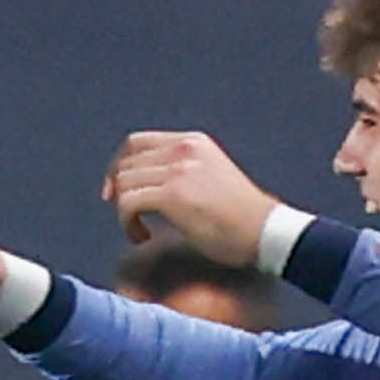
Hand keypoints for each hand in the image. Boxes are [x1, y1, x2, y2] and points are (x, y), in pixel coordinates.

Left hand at [104, 130, 277, 264]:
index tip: (115, 191)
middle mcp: (183, 149)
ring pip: (124, 183)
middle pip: (126, 163)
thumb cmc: (239, 215)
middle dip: (118, 191)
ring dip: (124, 212)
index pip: (136, 143)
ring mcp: (178, 170)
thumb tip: (143, 185)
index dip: (118, 166)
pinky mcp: (174, 194)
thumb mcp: (209, 176)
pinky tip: (142, 236)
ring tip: (141, 231)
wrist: (264, 230)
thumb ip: (179, 172)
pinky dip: (127, 224)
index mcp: (192, 143)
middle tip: (127, 217)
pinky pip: (128, 204)